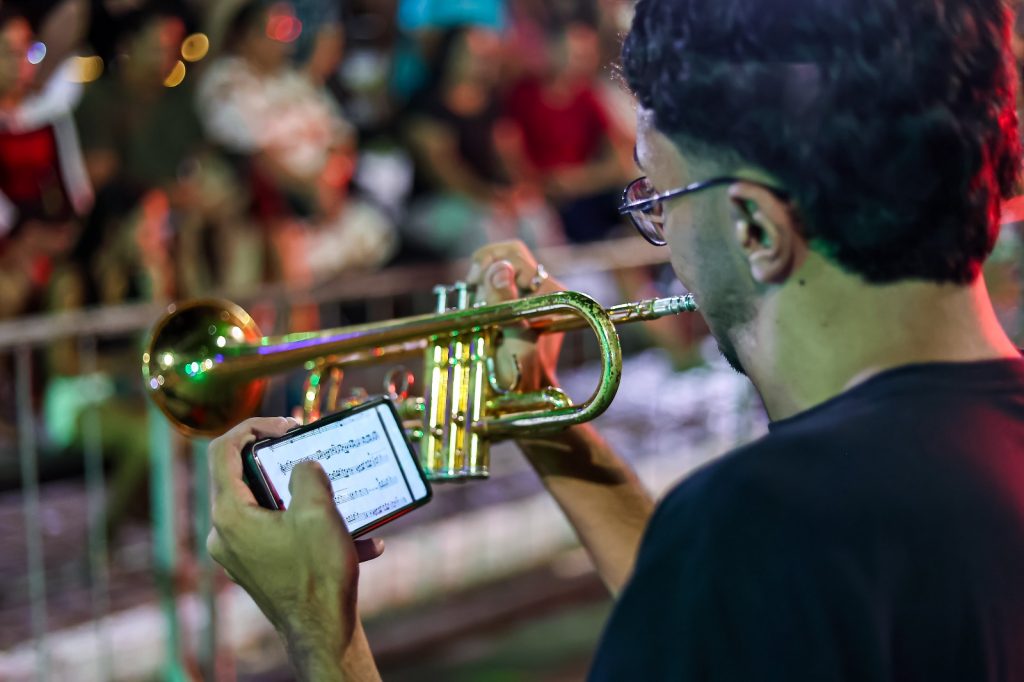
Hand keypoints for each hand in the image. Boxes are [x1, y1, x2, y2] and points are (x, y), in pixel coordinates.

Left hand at [206, 417, 383, 674]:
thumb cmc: (318, 575)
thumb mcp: (319, 511)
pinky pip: (281, 534)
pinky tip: (355, 539)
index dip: (253, 426)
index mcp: (229, 515)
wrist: (324, 633)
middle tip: (313, 454)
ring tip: (340, 496)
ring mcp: (239, 554)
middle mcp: (225, 534)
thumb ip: (307, 474)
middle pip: (246, 478)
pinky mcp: (259, 568)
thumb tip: (303, 465)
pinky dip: (311, 528)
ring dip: (305, 497)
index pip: (222, 450)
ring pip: (268, 507)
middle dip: (285, 462)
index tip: (287, 426)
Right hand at [466, 240, 564, 391]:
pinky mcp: (517, 307)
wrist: (525, 396)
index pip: (513, 254)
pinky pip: (494, 289)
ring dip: (480, 290)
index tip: (473, 282)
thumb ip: (504, 302)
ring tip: (476, 314)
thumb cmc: (520, 374)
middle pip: (503, 259)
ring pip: (495, 274)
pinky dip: (481, 299)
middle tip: (473, 301)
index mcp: (549, 291)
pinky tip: (478, 317)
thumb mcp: (511, 337)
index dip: (488, 262)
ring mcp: (530, 298)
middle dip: (482, 276)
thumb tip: (500, 268)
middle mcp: (543, 289)